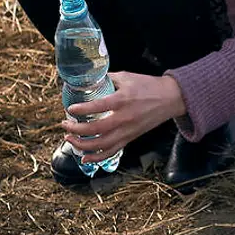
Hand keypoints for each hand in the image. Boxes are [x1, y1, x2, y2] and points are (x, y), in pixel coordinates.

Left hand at [64, 72, 184, 163]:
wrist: (170, 98)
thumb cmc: (148, 86)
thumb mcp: (126, 77)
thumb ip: (108, 79)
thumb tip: (90, 78)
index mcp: (122, 100)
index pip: (97, 106)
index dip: (81, 109)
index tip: (69, 109)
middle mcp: (124, 118)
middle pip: (96, 129)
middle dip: (76, 130)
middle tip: (65, 125)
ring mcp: (127, 131)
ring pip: (101, 145)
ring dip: (83, 145)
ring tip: (70, 140)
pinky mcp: (131, 138)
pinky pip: (112, 151)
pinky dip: (97, 157)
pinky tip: (85, 157)